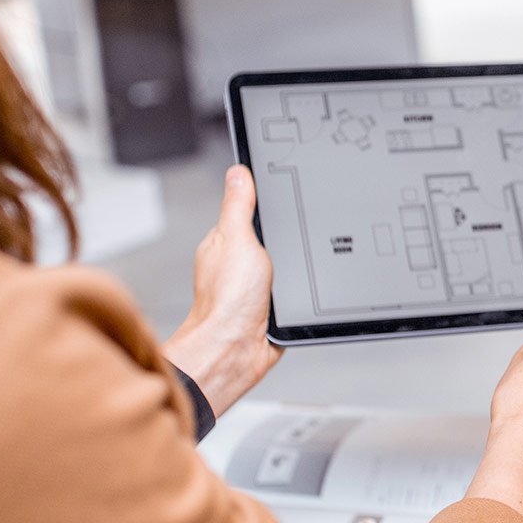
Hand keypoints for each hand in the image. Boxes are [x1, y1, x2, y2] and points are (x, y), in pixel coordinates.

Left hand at [163, 166, 283, 415]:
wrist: (236, 350)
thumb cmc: (227, 300)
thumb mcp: (236, 238)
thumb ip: (239, 205)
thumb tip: (237, 173)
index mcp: (224, 241)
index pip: (248, 210)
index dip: (265, 202)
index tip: (284, 194)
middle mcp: (237, 263)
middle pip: (271, 236)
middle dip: (285, 236)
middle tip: (291, 240)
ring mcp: (253, 286)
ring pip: (285, 262)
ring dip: (293, 266)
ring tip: (292, 267)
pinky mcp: (270, 305)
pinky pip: (292, 288)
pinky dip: (298, 288)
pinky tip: (296, 289)